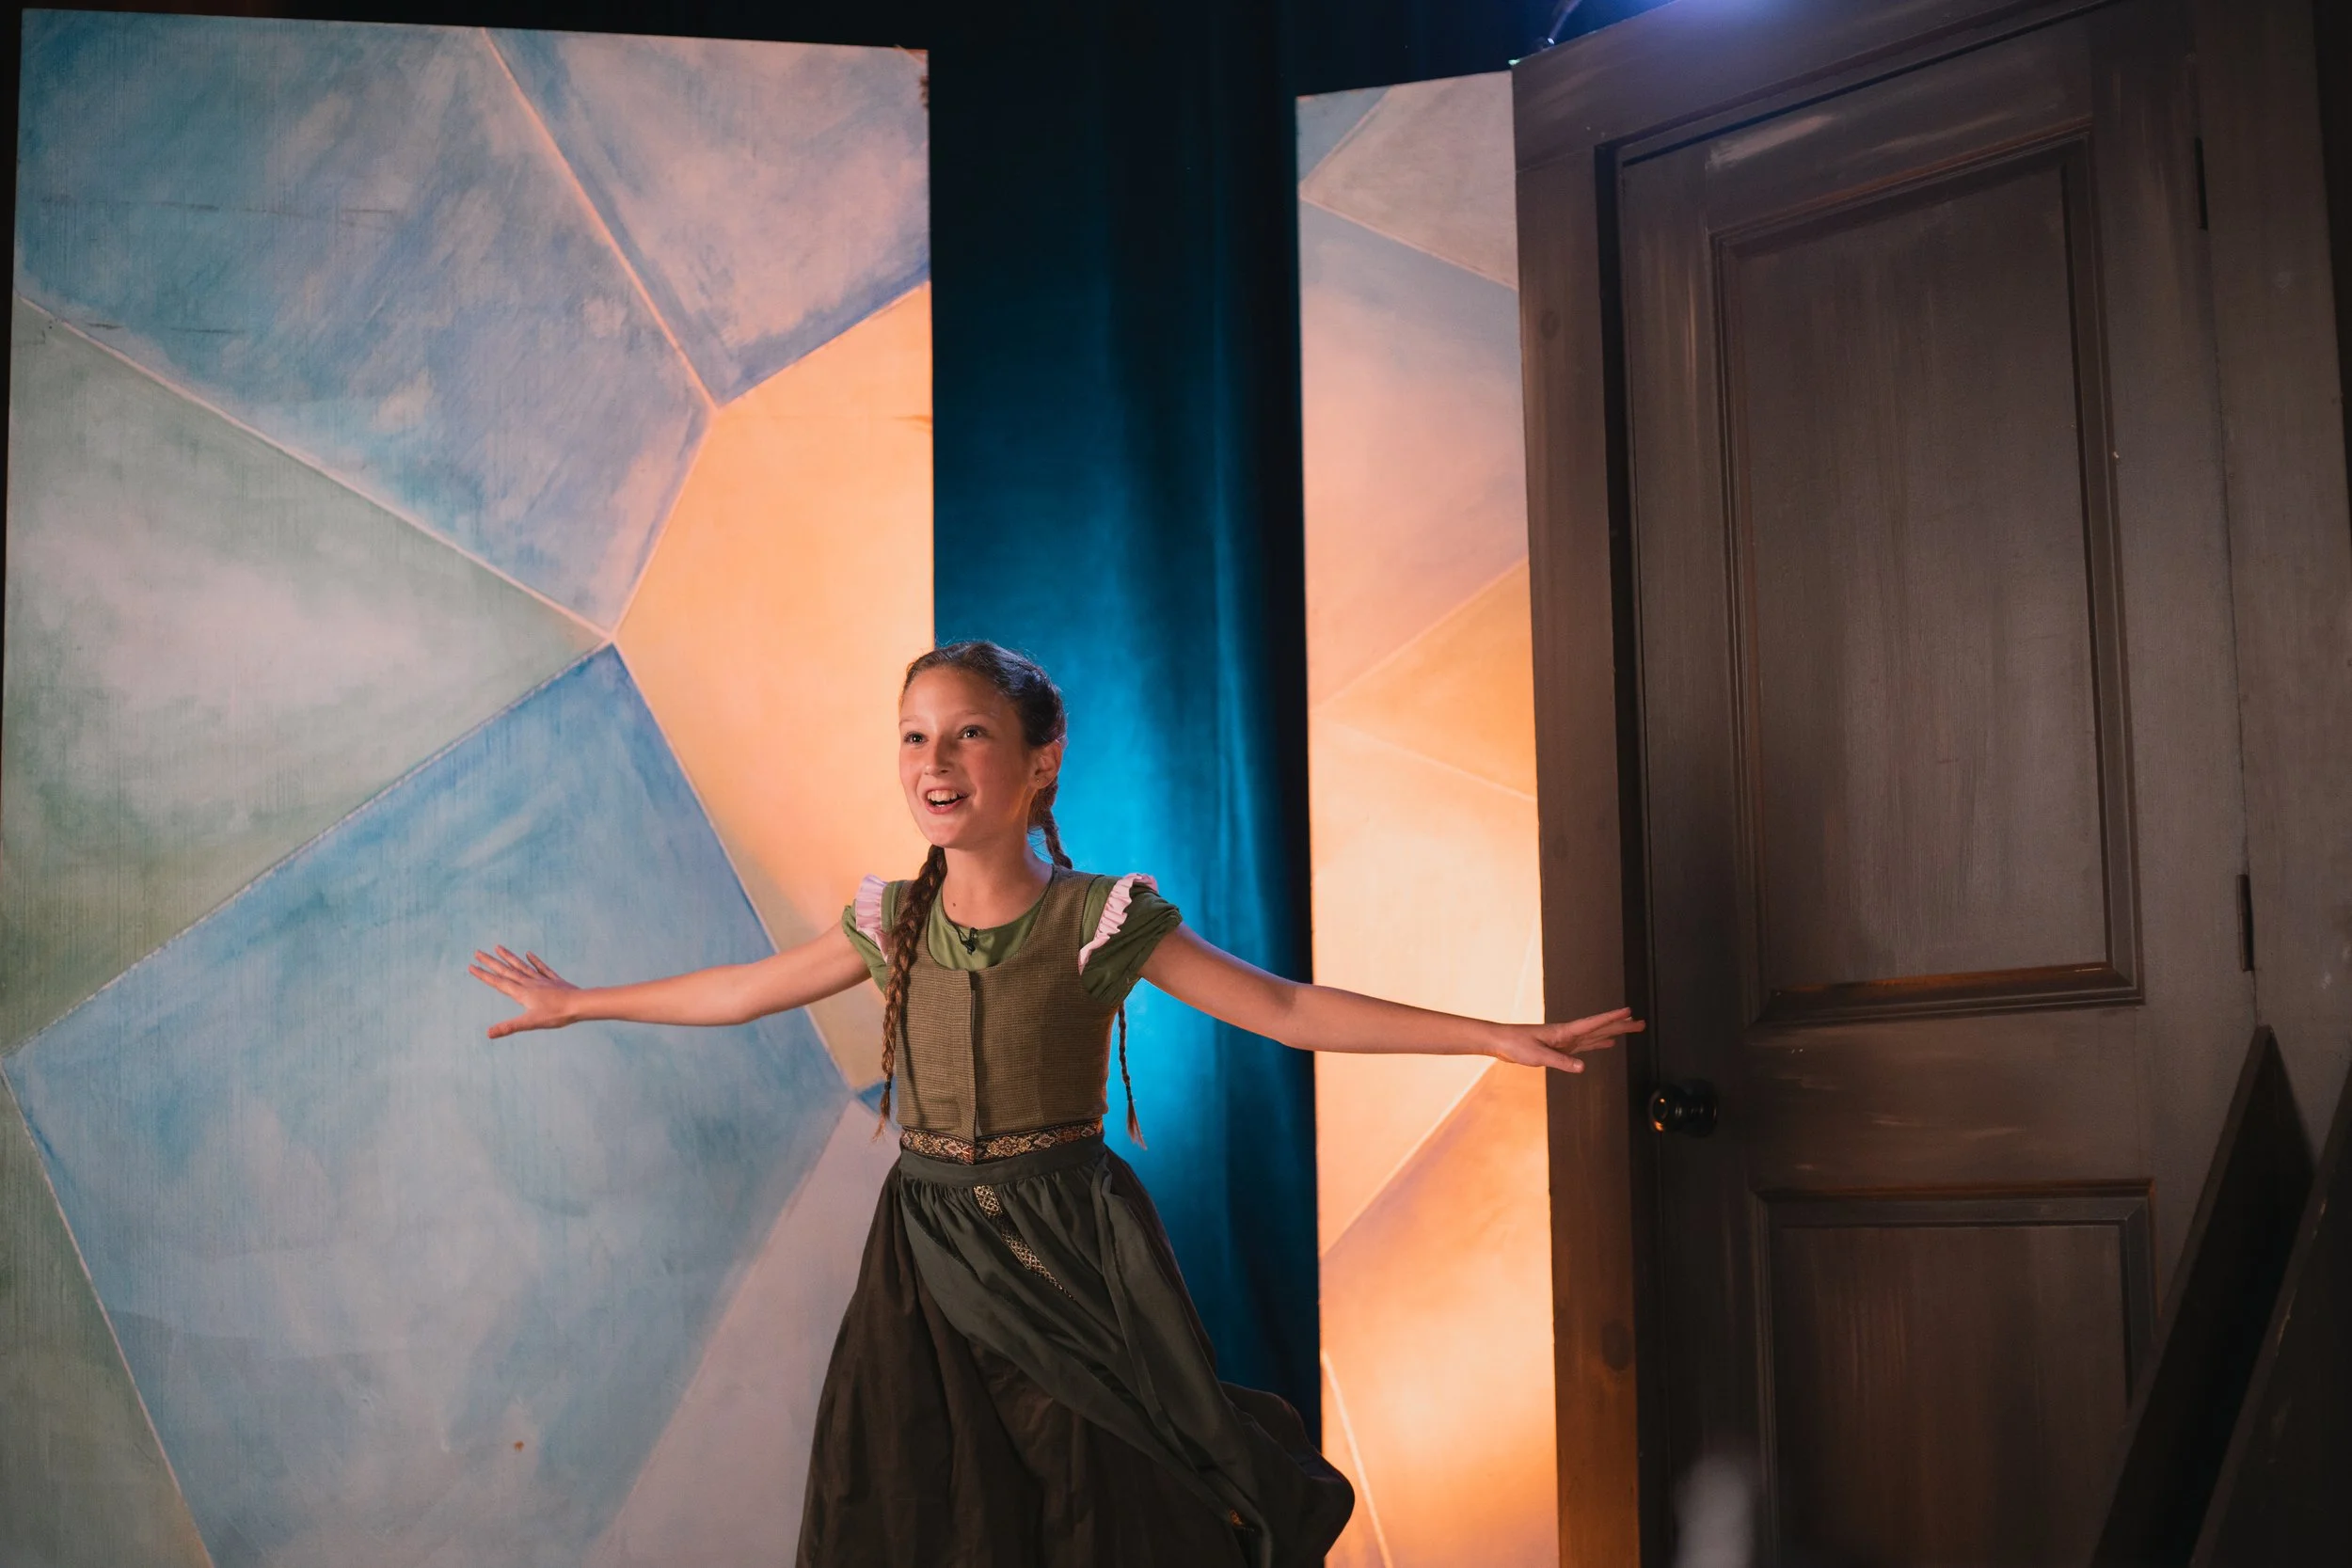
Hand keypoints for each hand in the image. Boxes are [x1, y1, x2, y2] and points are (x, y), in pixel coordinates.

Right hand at [469, 946, 581, 1037]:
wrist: (580, 1004)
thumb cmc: (556, 1014)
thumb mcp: (530, 1023)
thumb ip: (509, 1027)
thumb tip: (488, 1033)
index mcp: (521, 992)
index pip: (498, 983)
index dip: (484, 975)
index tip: (471, 966)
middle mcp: (529, 983)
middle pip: (507, 971)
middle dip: (491, 962)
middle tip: (477, 952)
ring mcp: (541, 980)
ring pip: (521, 966)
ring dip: (509, 957)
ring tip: (498, 947)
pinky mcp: (553, 980)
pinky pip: (541, 968)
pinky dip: (534, 960)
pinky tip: (528, 953)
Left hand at [1494, 1007, 1643, 1072]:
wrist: (1500, 1041)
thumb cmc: (1516, 1045)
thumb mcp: (1538, 1056)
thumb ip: (1560, 1062)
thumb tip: (1583, 1068)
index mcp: (1564, 1032)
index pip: (1593, 1024)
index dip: (1612, 1018)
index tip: (1629, 1011)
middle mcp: (1569, 1034)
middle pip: (1600, 1029)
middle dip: (1621, 1026)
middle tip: (1641, 1023)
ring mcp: (1566, 1040)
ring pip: (1596, 1035)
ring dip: (1614, 1033)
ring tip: (1630, 1029)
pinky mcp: (1561, 1047)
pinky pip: (1586, 1044)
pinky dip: (1598, 1043)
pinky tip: (1607, 1044)